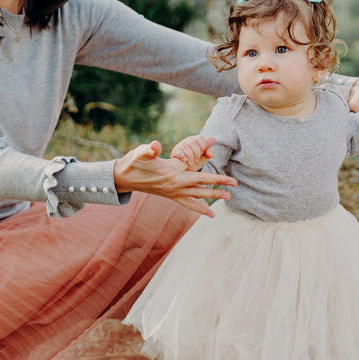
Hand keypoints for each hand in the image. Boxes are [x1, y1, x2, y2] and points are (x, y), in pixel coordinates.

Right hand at [113, 140, 235, 217]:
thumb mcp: (140, 153)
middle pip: (201, 185)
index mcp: (171, 172)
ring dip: (213, 197)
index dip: (211, 167)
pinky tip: (210, 213)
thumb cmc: (133, 163)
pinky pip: (188, 204)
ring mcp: (173, 193)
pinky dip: (200, 209)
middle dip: (219, 185)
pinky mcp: (171, 196)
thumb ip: (148, 149)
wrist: (123, 178)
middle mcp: (175, 185)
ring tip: (228, 198)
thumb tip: (154, 145)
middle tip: (235, 185)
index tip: (225, 168)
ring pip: (197, 196)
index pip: (196, 169)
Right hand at [170, 135, 215, 171]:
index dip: (202, 146)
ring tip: (191, 163)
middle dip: (196, 152)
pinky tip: (185, 161)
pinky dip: (183, 157)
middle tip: (197, 160)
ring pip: (185, 146)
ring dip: (190, 156)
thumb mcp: (204, 158)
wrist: (187, 170)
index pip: (200, 138)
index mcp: (196, 140)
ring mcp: (180, 145)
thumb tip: (214, 139)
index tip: (202, 153)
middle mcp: (188, 141)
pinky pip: (178, 152)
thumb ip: (209, 151)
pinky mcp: (175, 151)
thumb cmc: (196, 161)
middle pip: (193, 142)